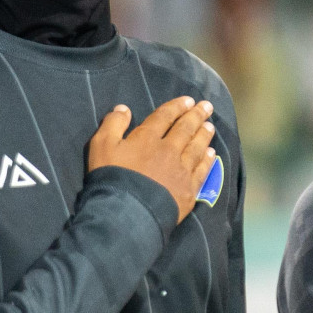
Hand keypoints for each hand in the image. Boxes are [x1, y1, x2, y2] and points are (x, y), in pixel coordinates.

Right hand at [86, 96, 216, 222]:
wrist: (128, 212)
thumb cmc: (112, 177)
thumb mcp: (101, 146)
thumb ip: (113, 124)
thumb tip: (123, 108)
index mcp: (148, 138)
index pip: (165, 117)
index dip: (177, 106)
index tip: (188, 100)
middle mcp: (169, 150)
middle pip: (185, 129)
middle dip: (196, 116)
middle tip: (207, 107)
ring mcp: (181, 170)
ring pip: (196, 148)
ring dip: (204, 135)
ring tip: (210, 126)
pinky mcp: (188, 190)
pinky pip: (202, 171)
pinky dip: (208, 161)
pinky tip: (212, 154)